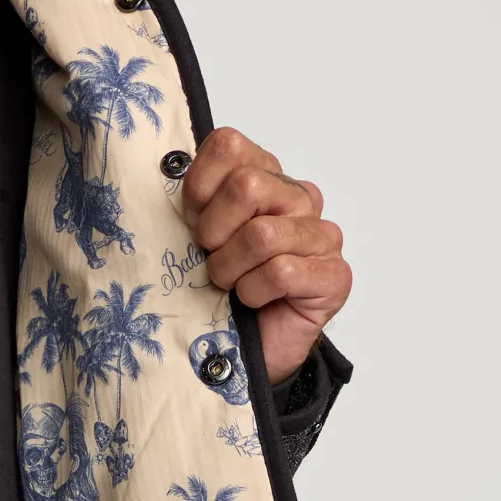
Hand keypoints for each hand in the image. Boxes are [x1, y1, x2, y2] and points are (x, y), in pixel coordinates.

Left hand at [179, 127, 351, 384]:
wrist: (240, 353)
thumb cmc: (217, 294)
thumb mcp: (193, 241)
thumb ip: (191, 202)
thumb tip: (168, 169)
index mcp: (265, 178)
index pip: (229, 146)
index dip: (199, 190)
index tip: (193, 224)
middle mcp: (298, 199)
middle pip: (246, 186)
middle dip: (214, 233)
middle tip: (212, 260)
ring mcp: (320, 236)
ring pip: (261, 235)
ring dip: (231, 270)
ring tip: (231, 286)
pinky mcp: (333, 275)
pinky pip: (281, 272)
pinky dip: (255, 293)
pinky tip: (254, 302)